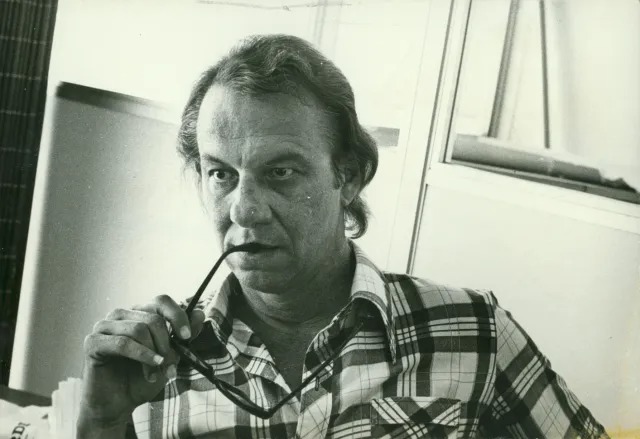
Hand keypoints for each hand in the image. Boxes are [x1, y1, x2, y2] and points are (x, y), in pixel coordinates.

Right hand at [78, 295, 204, 433]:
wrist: (119, 405)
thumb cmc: (141, 379)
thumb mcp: (169, 357)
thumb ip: (182, 336)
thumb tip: (200, 313)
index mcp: (139, 314)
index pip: (161, 301)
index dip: (177, 316)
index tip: (187, 336)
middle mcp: (121, 315)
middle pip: (153, 318)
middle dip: (167, 344)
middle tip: (170, 364)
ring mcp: (104, 326)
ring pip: (139, 329)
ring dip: (154, 354)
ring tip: (157, 373)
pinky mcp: (93, 342)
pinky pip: (122, 343)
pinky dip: (141, 355)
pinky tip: (150, 368)